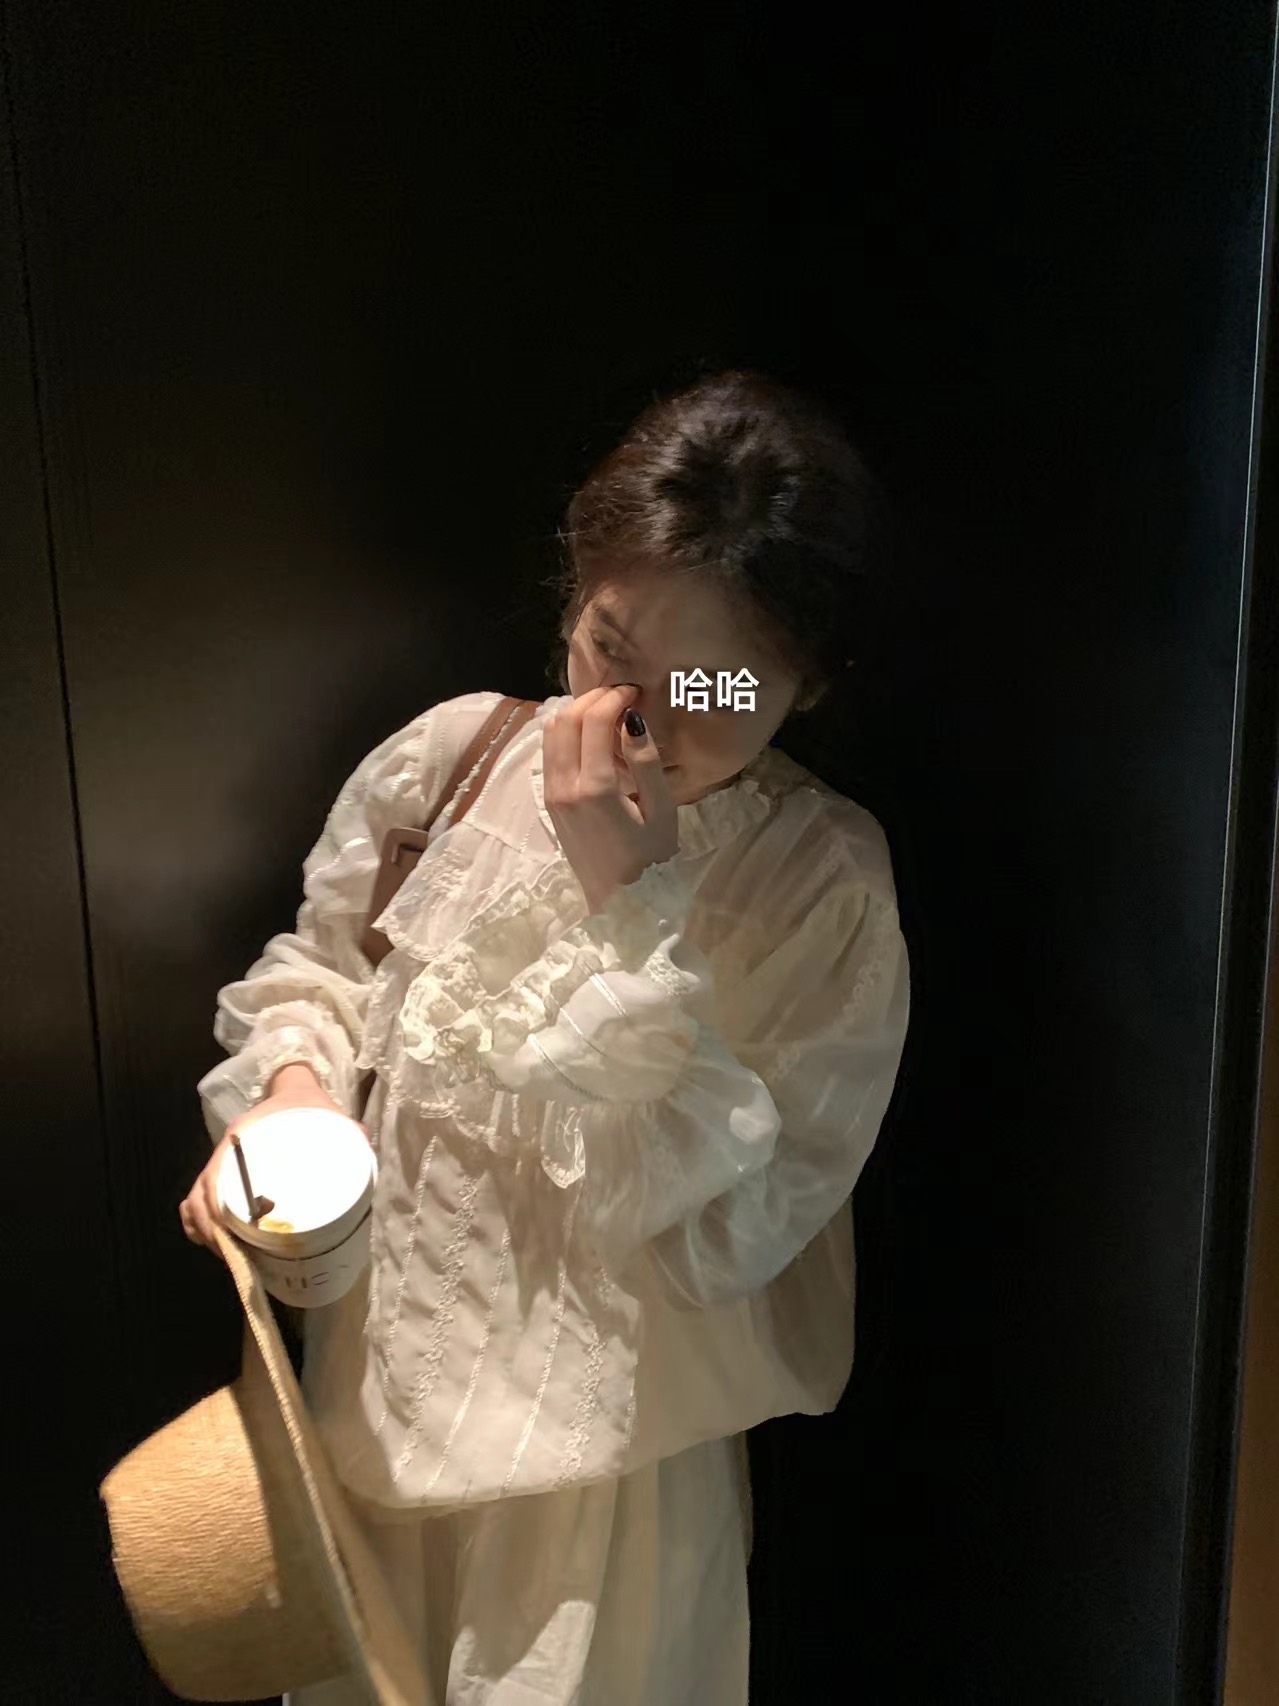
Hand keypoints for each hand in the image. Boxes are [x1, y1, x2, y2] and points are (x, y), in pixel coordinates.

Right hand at [179, 1065, 366, 1261]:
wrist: (295, 1091)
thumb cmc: (309, 1106)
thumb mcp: (332, 1118)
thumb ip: (350, 1135)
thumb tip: (362, 1157)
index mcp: (246, 1134)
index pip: (217, 1174)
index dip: (218, 1208)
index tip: (231, 1232)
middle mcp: (228, 1150)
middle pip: (203, 1193)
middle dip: (213, 1228)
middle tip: (235, 1252)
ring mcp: (223, 1162)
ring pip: (197, 1199)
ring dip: (206, 1229)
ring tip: (228, 1253)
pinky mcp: (225, 1173)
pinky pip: (198, 1198)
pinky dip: (199, 1222)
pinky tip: (214, 1242)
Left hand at [542, 684, 678, 914]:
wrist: (618, 902)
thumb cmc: (649, 860)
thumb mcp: (661, 811)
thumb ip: (646, 762)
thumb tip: (633, 718)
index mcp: (595, 788)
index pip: (593, 721)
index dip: (614, 697)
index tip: (635, 692)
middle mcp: (565, 786)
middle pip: (565, 719)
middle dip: (593, 699)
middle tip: (621, 698)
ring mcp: (551, 793)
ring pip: (551, 731)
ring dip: (576, 713)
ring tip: (607, 715)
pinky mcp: (549, 800)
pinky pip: (549, 751)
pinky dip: (567, 733)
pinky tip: (592, 739)